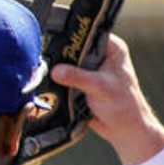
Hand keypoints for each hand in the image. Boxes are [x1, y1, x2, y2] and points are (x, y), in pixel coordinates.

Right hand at [50, 34, 163, 164]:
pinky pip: (63, 77)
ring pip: (66, 63)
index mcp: (111, 48)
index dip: (71, 36)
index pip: (88, 34)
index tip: (53, 39)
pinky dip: (55, 80)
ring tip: (40, 69)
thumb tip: (55, 70)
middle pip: (73, 48)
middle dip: (59, 54)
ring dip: (56, 69)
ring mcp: (89, 69)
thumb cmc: (123, 106)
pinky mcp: (80, 82)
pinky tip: (43, 81)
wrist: (124, 130)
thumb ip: (78, 77)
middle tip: (43, 57)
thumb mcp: (101, 87)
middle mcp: (100, 56)